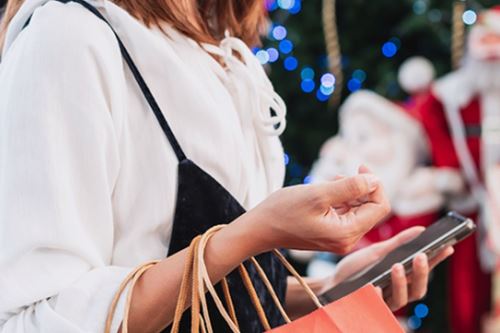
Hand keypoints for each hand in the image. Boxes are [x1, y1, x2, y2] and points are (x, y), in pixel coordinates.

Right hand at [240, 166, 390, 254]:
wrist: (260, 228)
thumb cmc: (284, 211)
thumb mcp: (318, 194)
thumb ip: (350, 187)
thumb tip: (374, 179)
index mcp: (347, 233)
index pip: (379, 207)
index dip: (375, 184)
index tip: (360, 166)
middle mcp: (346, 240)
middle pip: (371, 209)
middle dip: (361, 188)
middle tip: (341, 173)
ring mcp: (338, 239)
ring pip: (358, 210)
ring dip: (350, 192)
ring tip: (330, 181)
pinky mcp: (330, 235)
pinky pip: (346, 214)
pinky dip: (341, 200)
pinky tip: (326, 191)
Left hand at [320, 227, 453, 309]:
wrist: (332, 284)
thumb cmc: (356, 269)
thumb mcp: (376, 253)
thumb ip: (398, 244)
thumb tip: (421, 230)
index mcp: (402, 278)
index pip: (424, 270)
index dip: (437, 260)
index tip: (447, 247)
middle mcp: (398, 292)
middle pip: (418, 289)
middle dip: (421, 273)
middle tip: (421, 255)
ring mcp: (385, 302)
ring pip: (401, 299)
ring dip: (401, 283)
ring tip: (396, 266)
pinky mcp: (371, 310)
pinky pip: (377, 306)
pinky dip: (376, 295)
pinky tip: (373, 285)